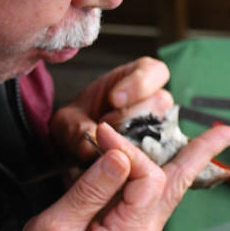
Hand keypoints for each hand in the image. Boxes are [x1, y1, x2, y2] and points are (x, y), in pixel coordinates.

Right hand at [17, 120, 229, 230]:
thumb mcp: (55, 227)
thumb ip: (90, 190)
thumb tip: (120, 156)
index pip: (148, 179)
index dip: (129, 151)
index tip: (102, 134)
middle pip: (178, 187)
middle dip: (201, 155)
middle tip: (226, 133)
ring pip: (169, 192)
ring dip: (187, 162)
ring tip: (211, 138)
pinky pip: (152, 199)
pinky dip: (162, 174)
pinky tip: (169, 159)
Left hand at [49, 56, 175, 161]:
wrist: (78, 148)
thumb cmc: (77, 124)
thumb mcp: (67, 123)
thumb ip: (77, 130)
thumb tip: (91, 147)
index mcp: (136, 78)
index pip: (154, 71)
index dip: (139, 83)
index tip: (114, 99)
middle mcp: (154, 101)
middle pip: (160, 102)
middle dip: (129, 115)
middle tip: (104, 125)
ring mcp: (161, 126)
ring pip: (162, 127)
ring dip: (133, 136)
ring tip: (109, 142)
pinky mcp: (162, 150)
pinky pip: (162, 152)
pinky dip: (141, 156)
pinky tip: (122, 158)